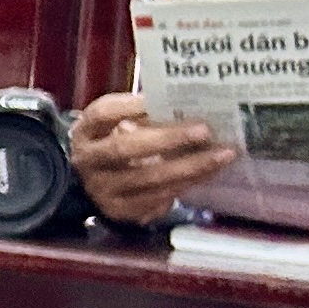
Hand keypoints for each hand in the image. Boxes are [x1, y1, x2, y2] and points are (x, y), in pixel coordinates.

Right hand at [69, 91, 227, 225]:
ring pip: (148, 178)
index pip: (103, 114)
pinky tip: (209, 172)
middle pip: (125, 148)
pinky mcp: (120, 210)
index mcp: (86, 131)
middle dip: (168, 138)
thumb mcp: (115, 125)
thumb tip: (185, 102)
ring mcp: (102, 189)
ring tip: (222, 154)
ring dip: (189, 166)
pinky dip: (187, 184)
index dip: (131, 105)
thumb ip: (140, 115)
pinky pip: (158, 198)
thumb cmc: (113, 144)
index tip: (162, 97)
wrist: (94, 184)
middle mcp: (88, 161)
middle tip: (204, 130)